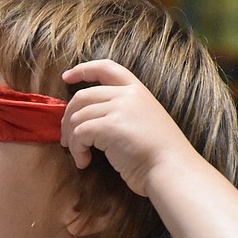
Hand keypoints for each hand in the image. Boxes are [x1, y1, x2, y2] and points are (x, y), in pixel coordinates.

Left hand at [61, 59, 191, 196]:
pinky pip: (79, 133)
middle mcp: (127, 95)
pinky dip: (77, 150)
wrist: (172, 169)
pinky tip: (84, 162)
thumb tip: (88, 118)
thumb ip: (122, 112)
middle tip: (66, 139)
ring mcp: (119, 108)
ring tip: (79, 155)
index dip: (83, 70)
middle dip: (68, 118)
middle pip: (82, 96)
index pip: (106, 67)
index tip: (67, 77)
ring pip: (77, 116)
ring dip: (72, 139)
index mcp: (137, 90)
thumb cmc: (159, 155)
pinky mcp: (110, 126)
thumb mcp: (144, 121)